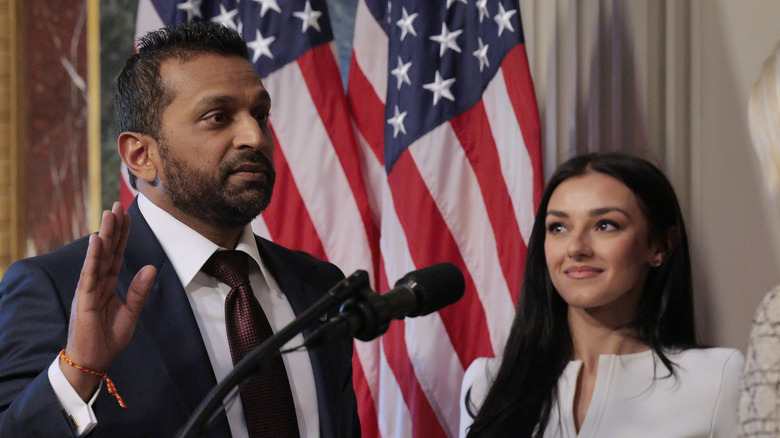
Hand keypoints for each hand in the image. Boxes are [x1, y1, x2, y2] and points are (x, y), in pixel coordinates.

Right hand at [61, 202, 155, 400]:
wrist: (93, 359)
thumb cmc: (108, 337)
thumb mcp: (131, 312)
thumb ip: (139, 290)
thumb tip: (151, 267)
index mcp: (107, 283)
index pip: (116, 254)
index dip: (121, 235)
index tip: (126, 216)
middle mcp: (97, 281)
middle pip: (107, 250)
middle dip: (113, 228)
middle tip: (117, 205)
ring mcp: (89, 288)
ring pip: (98, 257)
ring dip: (104, 235)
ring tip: (109, 215)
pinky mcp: (85, 298)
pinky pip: (90, 273)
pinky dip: (93, 256)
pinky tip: (97, 240)